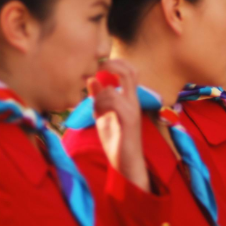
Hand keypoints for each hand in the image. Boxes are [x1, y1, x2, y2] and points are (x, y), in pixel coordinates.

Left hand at [90, 60, 149, 192]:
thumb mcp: (103, 115)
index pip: (129, 71)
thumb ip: (98, 98)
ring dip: (99, 94)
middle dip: (112, 66)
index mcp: (129, 98)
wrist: (126, 162)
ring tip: (94, 107)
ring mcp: (133, 110)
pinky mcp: (128, 120)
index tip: (98, 66)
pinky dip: (101, 104)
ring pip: (114, 89)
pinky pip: (114, 101)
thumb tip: (92, 79)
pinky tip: (97, 114)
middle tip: (97, 70)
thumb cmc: (116, 140)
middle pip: (130, 72)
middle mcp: (134, 101)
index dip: (115, 63)